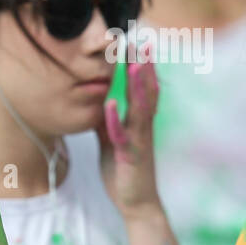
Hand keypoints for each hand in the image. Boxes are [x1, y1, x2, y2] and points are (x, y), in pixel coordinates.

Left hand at [96, 45, 162, 221]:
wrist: (136, 203)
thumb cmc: (124, 171)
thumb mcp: (112, 141)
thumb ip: (107, 121)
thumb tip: (99, 101)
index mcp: (138, 123)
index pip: (141, 90)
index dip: (140, 67)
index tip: (136, 44)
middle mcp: (142, 127)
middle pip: (146, 92)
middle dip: (144, 67)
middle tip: (142, 41)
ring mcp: (139, 140)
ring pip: (140, 108)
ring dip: (136, 85)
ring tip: (133, 62)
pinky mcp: (131, 155)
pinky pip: (122, 134)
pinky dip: (115, 119)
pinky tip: (109, 104)